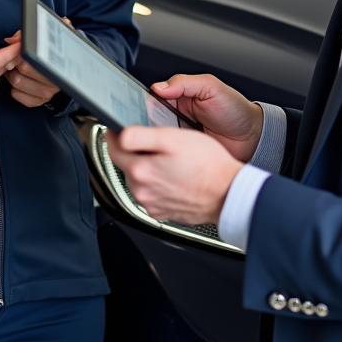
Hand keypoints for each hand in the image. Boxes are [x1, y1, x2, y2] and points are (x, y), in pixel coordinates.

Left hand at [2, 31, 60, 107]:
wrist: (63, 65)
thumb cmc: (51, 49)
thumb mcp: (45, 35)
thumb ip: (28, 34)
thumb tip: (12, 40)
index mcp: (58, 62)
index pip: (34, 57)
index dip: (22, 53)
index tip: (17, 50)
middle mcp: (55, 79)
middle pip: (23, 69)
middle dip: (16, 62)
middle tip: (16, 58)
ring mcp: (48, 92)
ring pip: (18, 82)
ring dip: (13, 74)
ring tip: (16, 68)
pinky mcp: (39, 101)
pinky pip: (17, 94)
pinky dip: (14, 87)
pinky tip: (20, 79)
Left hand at [105, 126, 243, 225]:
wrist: (228, 194)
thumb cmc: (207, 165)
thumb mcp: (173, 138)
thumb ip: (140, 135)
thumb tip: (118, 135)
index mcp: (140, 171)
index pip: (112, 148)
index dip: (115, 134)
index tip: (119, 128)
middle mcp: (141, 192)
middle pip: (125, 165)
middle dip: (134, 152)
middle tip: (154, 142)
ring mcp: (152, 205)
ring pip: (138, 180)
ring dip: (146, 168)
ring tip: (169, 160)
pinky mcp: (163, 213)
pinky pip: (152, 194)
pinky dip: (157, 184)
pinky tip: (174, 176)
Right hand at [151, 74, 262, 161]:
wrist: (253, 138)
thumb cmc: (235, 110)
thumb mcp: (212, 88)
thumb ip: (185, 83)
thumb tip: (159, 86)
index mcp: (178, 97)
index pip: (151, 98)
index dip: (142, 104)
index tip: (135, 110)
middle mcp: (174, 117)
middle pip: (148, 121)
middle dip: (144, 126)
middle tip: (145, 130)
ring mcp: (178, 137)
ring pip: (155, 139)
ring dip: (153, 142)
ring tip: (152, 144)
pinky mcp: (182, 155)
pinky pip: (167, 155)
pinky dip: (163, 156)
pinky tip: (163, 156)